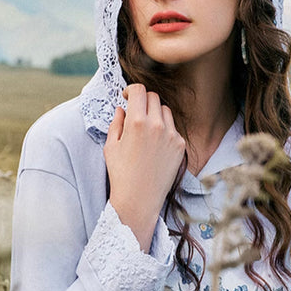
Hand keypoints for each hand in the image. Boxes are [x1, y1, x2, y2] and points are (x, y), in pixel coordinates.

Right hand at [104, 84, 185, 252]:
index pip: (139, 90)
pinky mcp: (180, 146)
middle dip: (143, 101)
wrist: (139, 200)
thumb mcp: (111, 147)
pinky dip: (165, 131)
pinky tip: (155, 146)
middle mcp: (157, 125)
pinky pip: (173, 129)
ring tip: (146, 131)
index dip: (131, 90)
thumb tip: (123, 107)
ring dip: (155, 114)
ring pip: (165, 111)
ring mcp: (172, 135)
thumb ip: (117, 122)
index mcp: (137, 122)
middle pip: (153, 97)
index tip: (128, 96)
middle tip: (136, 113)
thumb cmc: (121, 175)